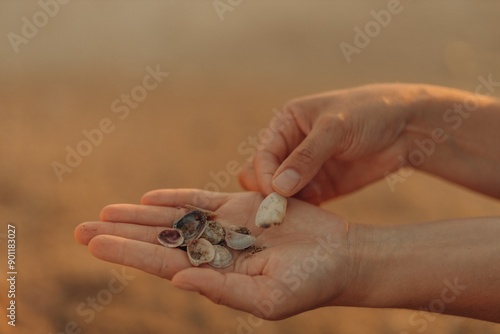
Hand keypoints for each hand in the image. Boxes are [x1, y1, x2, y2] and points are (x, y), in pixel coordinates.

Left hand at [74, 189, 353, 319]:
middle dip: (121, 234)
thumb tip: (178, 279)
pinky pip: (202, 199)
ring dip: (140, 214)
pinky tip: (151, 197)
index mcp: (214, 275)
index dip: (127, 253)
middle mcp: (213, 251)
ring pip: (174, 217)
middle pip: (158, 239)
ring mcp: (225, 226)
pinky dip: (176, 197)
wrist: (338, 257)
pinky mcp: (241, 206)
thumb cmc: (310, 284)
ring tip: (106, 211)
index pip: (160, 262)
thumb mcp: (267, 299)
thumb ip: (223, 290)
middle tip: (81, 228)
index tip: (94, 244)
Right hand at [239, 83, 424, 203]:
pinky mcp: (321, 188)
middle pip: (265, 175)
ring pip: (281, 193)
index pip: (264, 154)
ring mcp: (305, 169)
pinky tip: (316, 211)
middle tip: (281, 209)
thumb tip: (278, 187)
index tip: (274, 194)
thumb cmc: (370, 113)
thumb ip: (306, 157)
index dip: (265, 175)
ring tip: (302, 211)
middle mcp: (291, 147)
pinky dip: (304, 211)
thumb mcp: (336, 128)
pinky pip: (302, 204)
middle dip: (270, 192)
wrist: (407, 128)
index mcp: (286, 123)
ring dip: (287, 204)